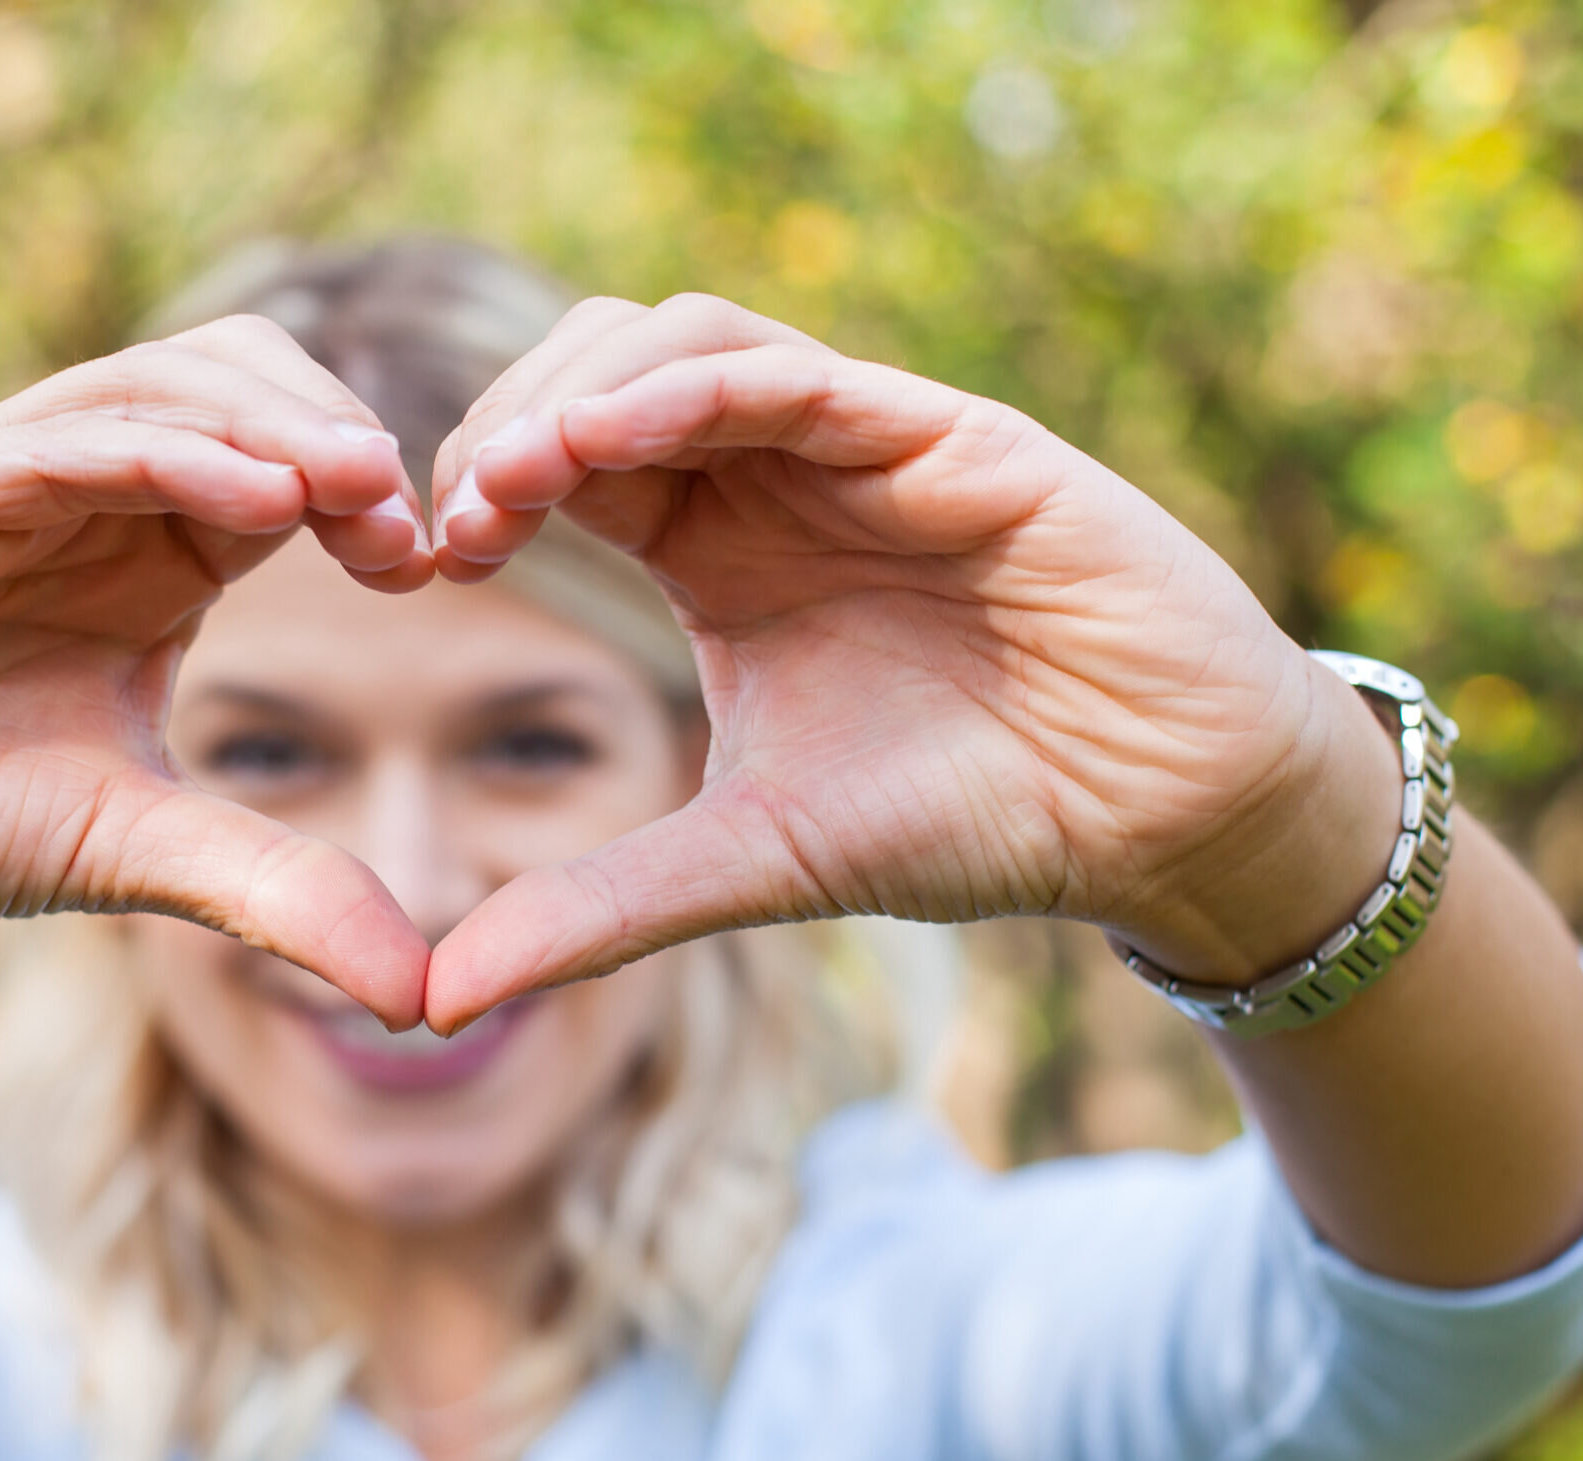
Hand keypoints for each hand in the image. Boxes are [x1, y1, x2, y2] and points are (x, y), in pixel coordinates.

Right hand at [0, 316, 438, 1024]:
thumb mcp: (132, 855)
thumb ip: (274, 893)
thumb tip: (424, 996)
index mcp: (147, 555)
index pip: (283, 464)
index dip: (362, 491)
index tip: (429, 560)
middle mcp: (79, 496)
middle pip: (237, 384)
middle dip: (334, 430)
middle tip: (404, 516)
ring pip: (152, 384)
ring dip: (264, 420)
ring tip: (352, 481)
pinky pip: (44, 442)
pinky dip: (152, 450)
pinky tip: (246, 495)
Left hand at [419, 294, 1399, 1031]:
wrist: (1155, 813)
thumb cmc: (967, 816)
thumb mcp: (750, 863)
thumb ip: (597, 912)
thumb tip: (434, 998)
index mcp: (713, 547)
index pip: (564, 462)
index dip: (482, 485)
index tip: (426, 562)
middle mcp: (773, 476)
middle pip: (596, 369)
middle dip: (505, 422)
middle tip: (452, 519)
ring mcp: (858, 443)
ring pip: (683, 339)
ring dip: (582, 390)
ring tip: (512, 478)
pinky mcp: (948, 435)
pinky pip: (797, 374)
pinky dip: (693, 387)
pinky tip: (615, 437)